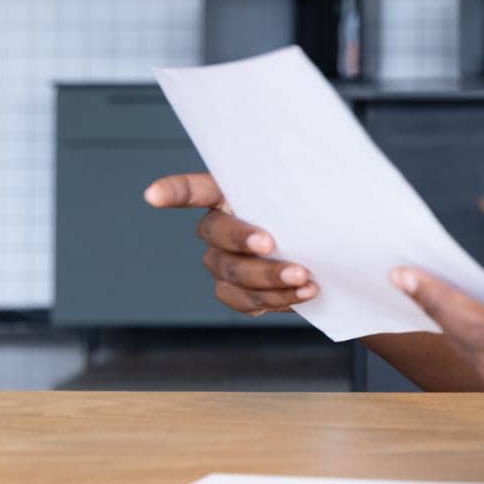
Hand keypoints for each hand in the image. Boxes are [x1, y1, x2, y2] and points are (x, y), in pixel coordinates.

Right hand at [143, 173, 317, 316]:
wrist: (331, 255)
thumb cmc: (322, 213)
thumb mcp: (319, 194)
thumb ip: (310, 188)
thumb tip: (326, 182)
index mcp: (233, 192)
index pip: (195, 188)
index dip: (174, 191)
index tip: (153, 196)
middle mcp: (218, 227)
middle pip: (216, 233)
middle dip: (243, 240)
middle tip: (271, 244)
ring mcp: (221, 262)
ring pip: (233, 273)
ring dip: (270, 277)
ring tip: (305, 278)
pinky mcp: (233, 293)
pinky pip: (246, 301)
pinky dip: (276, 299)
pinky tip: (302, 295)